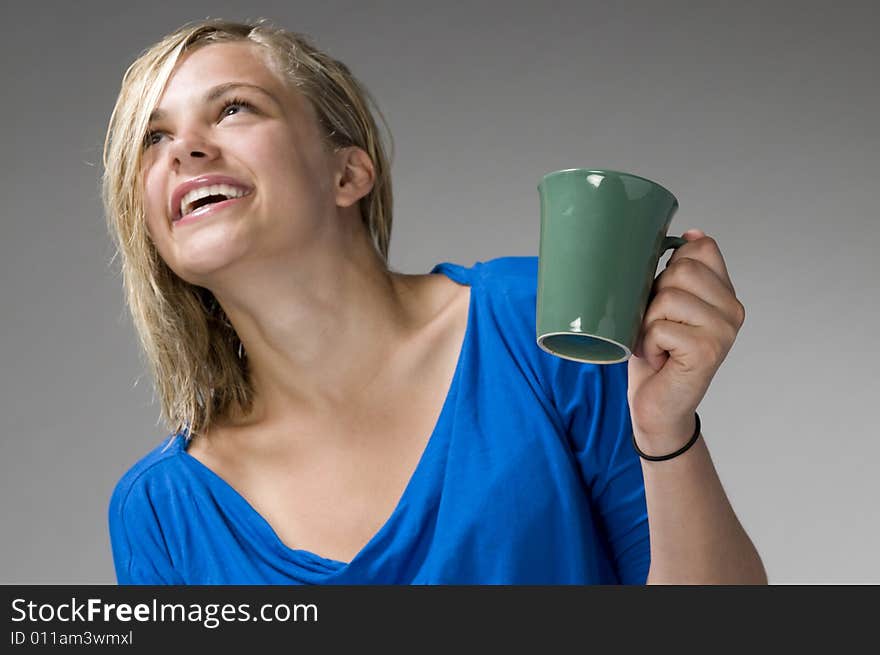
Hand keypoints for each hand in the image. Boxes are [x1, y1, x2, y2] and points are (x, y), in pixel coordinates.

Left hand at [627, 229, 745, 453]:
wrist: (657, 405)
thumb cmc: (656, 352)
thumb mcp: (662, 305)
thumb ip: (678, 273)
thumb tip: (693, 232)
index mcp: (724, 293)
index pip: (702, 248)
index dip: (671, 266)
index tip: (666, 296)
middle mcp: (732, 309)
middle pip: (681, 270)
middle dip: (654, 297)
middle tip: (658, 326)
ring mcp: (724, 330)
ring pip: (667, 298)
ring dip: (647, 323)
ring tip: (658, 344)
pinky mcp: (708, 350)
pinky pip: (659, 327)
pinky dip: (647, 344)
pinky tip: (659, 359)